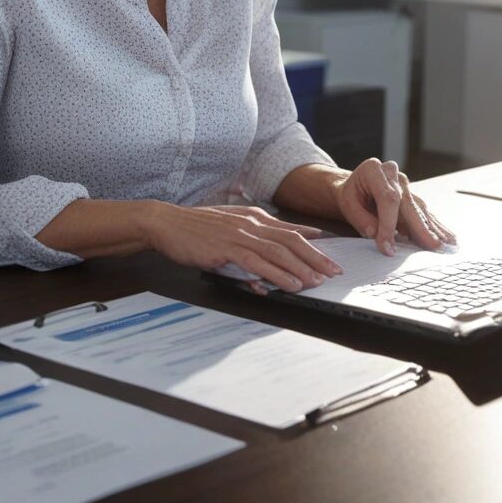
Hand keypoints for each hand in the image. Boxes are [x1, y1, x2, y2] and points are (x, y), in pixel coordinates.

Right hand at [144, 203, 342, 293]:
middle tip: (334, 272)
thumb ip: (252, 237)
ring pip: (279, 252)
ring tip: (317, 281)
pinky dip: (277, 274)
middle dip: (316, 257)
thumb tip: (267, 260)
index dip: (312, 242)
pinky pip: (259, 263)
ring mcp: (240, 235)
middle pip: (292, 241)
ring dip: (302, 268)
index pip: (289, 230)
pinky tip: (290, 284)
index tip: (330, 253)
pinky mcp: (227, 249)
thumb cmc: (196, 228)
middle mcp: (251, 224)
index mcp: (253, 218)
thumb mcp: (229, 227)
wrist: (167, 223)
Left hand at [334, 158, 456, 255]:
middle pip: (409, 203)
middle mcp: (394, 174)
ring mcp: (405, 185)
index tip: (387, 247)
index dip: (389, 224)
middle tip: (432, 246)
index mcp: (374, 170)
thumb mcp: (347, 205)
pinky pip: (424, 213)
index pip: (388, 198)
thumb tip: (375, 233)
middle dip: (420, 227)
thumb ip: (361, 219)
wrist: (354, 186)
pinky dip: (435, 227)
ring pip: (420, 209)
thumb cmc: (350, 195)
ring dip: (433, 228)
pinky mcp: (412, 196)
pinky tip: (448, 238)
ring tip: (447, 244)